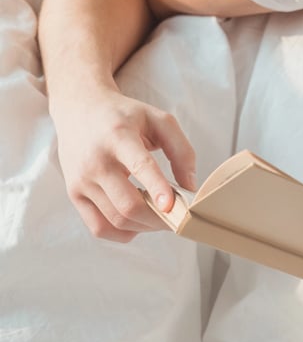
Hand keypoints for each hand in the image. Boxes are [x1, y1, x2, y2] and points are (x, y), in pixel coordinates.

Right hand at [52, 87, 196, 242]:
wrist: (79, 109)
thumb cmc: (125, 115)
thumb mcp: (159, 120)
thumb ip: (181, 150)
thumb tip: (190, 186)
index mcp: (119, 137)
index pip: (140, 166)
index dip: (157, 188)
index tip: (172, 205)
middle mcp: (96, 161)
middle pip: (128, 205)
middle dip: (159, 218)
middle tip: (179, 215)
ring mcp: (81, 181)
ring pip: (116, 220)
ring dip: (145, 226)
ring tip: (161, 214)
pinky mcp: (74, 195)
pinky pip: (99, 228)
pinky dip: (123, 232)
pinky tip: (138, 221)